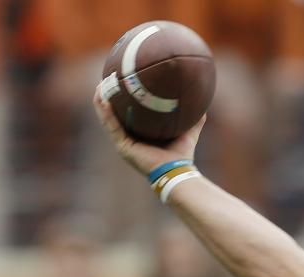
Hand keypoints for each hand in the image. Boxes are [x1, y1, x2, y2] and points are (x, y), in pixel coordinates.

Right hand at [92, 82, 206, 176]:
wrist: (177, 172)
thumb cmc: (182, 155)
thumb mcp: (188, 131)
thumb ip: (195, 118)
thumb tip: (203, 102)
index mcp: (141, 134)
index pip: (128, 113)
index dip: (123, 98)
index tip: (122, 80)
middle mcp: (130, 137)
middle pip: (114, 113)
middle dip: (108, 96)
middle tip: (107, 78)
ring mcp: (124, 142)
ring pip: (108, 118)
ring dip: (101, 101)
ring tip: (100, 85)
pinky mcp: (123, 146)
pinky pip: (111, 126)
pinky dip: (105, 113)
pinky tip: (102, 99)